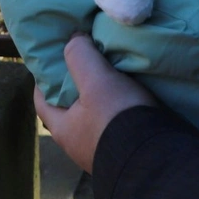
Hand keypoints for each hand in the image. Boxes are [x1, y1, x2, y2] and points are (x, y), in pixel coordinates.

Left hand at [34, 34, 155, 172]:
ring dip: (100, 99)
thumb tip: (73, 39)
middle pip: (69, 108)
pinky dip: (119, 110)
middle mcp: (78, 144)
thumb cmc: (117, 117)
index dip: (43, 80)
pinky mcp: (125, 152)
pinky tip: (131, 98)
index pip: (42, 101)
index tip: (54, 61)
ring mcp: (102, 150)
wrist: (157, 158)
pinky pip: (116, 126)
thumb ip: (80, 56)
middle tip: (86, 63)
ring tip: (112, 77)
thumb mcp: (96, 80)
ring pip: (94, 117)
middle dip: (76, 87)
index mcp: (63, 129)